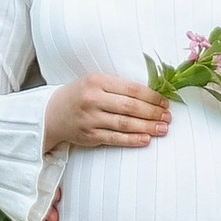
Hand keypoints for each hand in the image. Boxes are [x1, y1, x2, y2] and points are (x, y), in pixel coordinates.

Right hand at [43, 71, 171, 152]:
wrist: (52, 113)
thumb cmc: (81, 95)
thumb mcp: (96, 82)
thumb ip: (119, 87)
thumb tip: (152, 96)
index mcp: (97, 81)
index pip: (131, 89)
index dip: (151, 96)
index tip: (165, 102)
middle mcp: (93, 99)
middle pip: (130, 107)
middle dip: (152, 112)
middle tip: (168, 117)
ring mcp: (90, 119)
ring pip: (124, 124)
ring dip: (147, 127)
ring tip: (163, 128)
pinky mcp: (88, 136)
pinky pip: (115, 139)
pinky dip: (132, 140)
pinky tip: (146, 139)